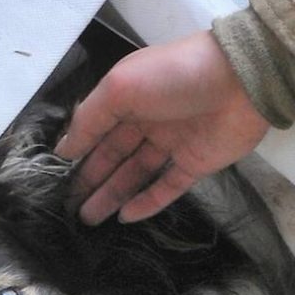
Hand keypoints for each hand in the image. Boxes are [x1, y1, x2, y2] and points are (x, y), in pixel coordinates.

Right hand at [58, 33, 268, 223]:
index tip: (53, 177)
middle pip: (113, 153)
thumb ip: (91, 117)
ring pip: (136, 174)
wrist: (241, 81)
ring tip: (88, 218)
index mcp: (129, 94)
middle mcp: (148, 118)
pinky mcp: (196, 163)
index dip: (76, 150)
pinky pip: (167, 187)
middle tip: (67, 207)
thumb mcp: (122, 85)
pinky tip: (125, 217)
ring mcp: (173, 142)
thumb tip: (64, 149)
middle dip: (90, 178)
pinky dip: (147, 202)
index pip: (96, 126)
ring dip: (112, 194)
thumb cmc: (174, 76)